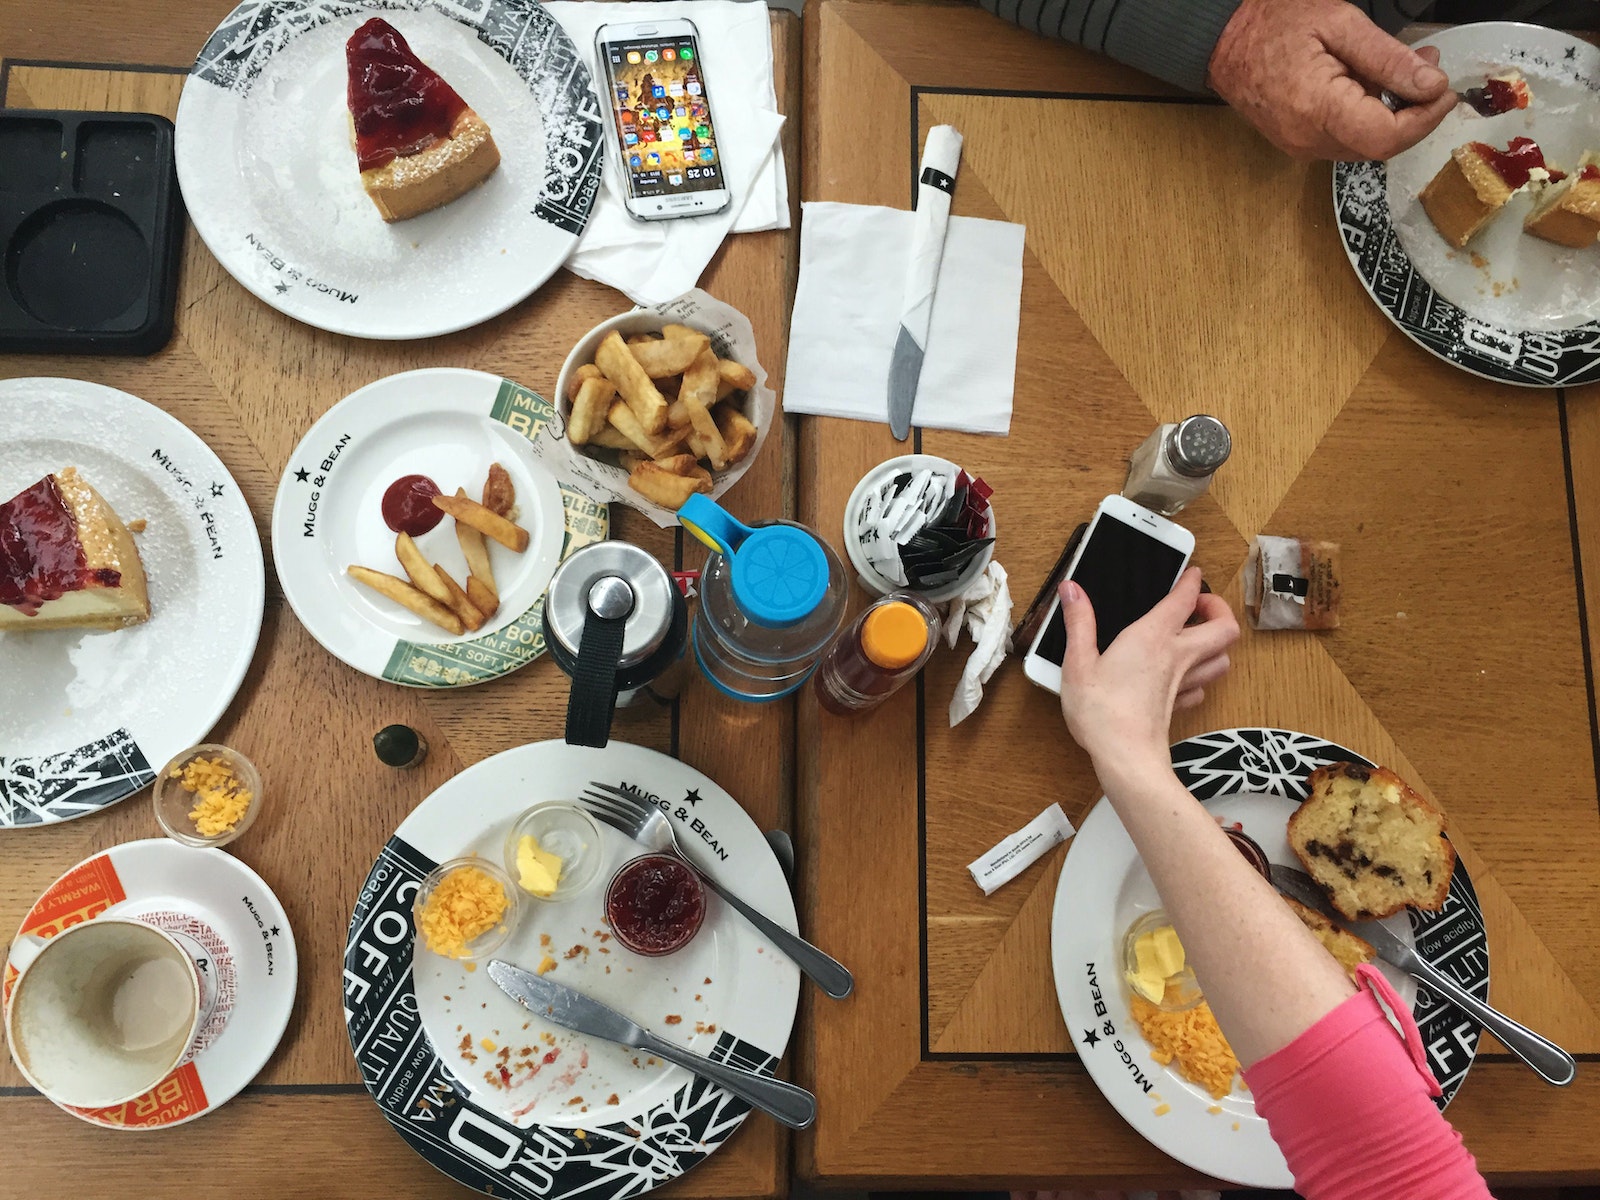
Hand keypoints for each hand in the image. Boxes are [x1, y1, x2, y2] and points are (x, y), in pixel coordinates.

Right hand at [1057, 568, 1238, 771]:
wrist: (1126, 758)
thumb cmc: (1101, 712)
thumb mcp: (1078, 663)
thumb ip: (1078, 622)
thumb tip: (1072, 589)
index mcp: (1153, 637)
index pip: (1186, 598)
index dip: (1191, 581)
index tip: (1190, 572)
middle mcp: (1177, 656)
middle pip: (1225, 627)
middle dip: (1218, 608)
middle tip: (1198, 604)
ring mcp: (1184, 683)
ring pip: (1223, 657)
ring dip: (1216, 642)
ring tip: (1196, 635)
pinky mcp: (1181, 705)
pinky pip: (1205, 685)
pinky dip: (1201, 674)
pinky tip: (1182, 675)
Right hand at [1206, 0, 1454, 160]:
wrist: (1222, 40)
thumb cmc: (1272, 23)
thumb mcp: (1340, 23)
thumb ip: (1388, 58)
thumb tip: (1430, 84)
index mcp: (1318, 109)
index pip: (1387, 137)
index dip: (1424, 120)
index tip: (1443, 91)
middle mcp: (1308, 139)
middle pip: (1380, 147)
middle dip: (1415, 114)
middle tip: (1429, 69)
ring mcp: (1301, 146)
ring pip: (1365, 147)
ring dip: (1394, 115)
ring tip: (1403, 70)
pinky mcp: (1298, 144)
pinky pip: (1345, 141)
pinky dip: (1369, 118)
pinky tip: (1371, 85)